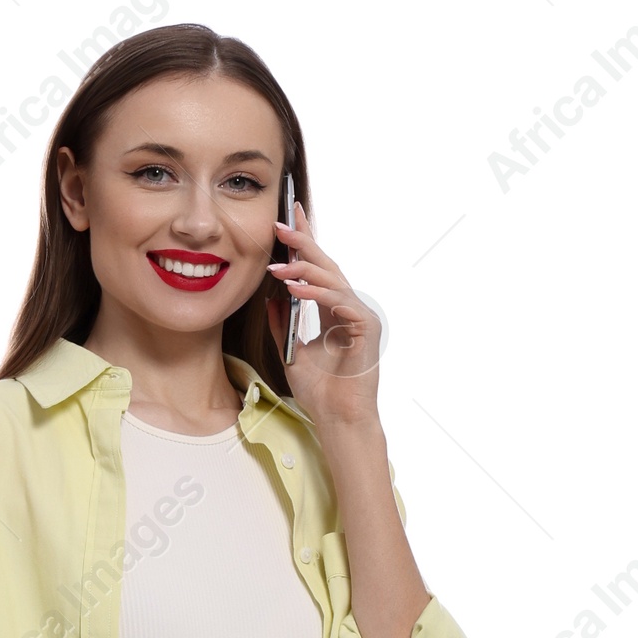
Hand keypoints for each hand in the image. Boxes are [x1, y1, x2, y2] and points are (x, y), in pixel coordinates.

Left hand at [266, 204, 381, 432]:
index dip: (304, 243)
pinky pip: (337, 301)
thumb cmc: (320, 393)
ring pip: (331, 280)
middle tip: (280, 224)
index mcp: (334, 311)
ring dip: (303, 270)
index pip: (318, 270)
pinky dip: (316, 294)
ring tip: (278, 266)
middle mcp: (349, 307)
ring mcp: (360, 314)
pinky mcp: (366, 326)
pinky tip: (294, 289)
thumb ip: (283, 325)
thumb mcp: (291, 352)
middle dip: (303, 243)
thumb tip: (271, 298)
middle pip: (325, 266)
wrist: (338, 419)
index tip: (289, 219)